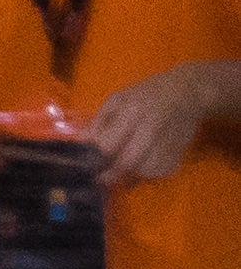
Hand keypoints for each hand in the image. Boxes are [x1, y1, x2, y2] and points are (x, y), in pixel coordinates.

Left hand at [87, 61, 235, 184]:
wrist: (189, 92)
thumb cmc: (147, 94)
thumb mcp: (118, 99)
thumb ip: (98, 121)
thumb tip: (80, 143)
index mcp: (133, 111)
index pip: (109, 144)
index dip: (93, 158)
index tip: (83, 165)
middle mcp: (152, 128)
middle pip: (127, 162)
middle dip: (109, 175)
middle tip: (98, 177)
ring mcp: (169, 142)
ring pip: (144, 171)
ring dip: (129, 175)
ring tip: (122, 166)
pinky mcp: (179, 153)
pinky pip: (158, 173)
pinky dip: (146, 174)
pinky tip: (142, 163)